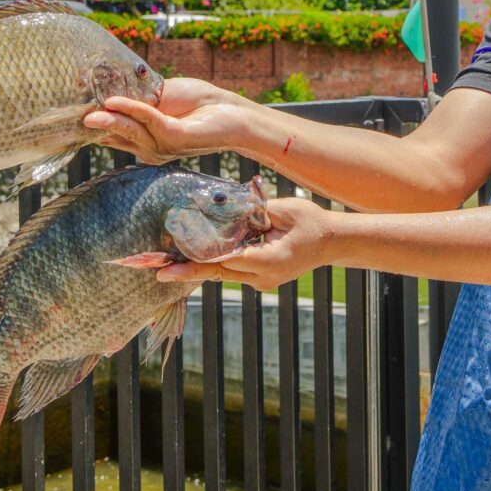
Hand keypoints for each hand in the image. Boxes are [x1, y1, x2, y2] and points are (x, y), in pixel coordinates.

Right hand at [84, 77, 248, 163]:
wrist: (228, 109)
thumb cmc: (195, 102)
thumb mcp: (156, 97)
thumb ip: (132, 99)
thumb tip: (101, 92)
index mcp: (142, 140)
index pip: (110, 135)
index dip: (90, 126)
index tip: (65, 116)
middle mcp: (149, 149)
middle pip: (115, 135)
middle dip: (95, 126)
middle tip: (71, 116)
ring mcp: (161, 146)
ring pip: (129, 130)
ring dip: (110, 120)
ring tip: (90, 114)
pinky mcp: (175, 138)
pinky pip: (148, 122)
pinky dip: (131, 110)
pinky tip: (115, 102)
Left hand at [157, 198, 336, 290]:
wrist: (332, 241)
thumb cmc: (310, 221)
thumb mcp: (284, 210)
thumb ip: (254, 211)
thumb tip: (225, 209)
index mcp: (270, 260)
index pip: (226, 260)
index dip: (197, 261)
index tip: (171, 267)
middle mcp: (263, 277)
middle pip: (219, 271)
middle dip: (188, 270)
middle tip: (158, 274)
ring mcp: (262, 282)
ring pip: (225, 272)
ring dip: (200, 266)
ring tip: (167, 265)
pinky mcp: (261, 280)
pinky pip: (234, 270)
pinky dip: (217, 262)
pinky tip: (195, 257)